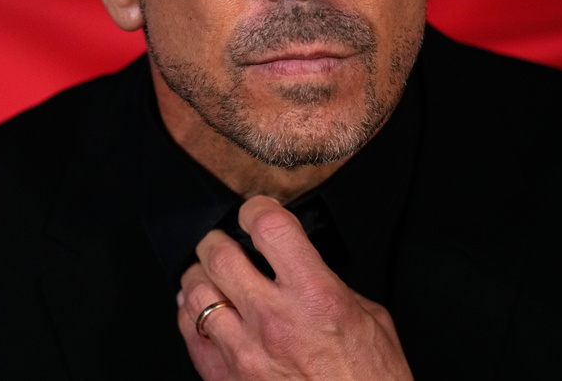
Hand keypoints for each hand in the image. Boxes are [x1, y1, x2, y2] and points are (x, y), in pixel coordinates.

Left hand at [177, 196, 412, 379]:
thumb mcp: (372, 320)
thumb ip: (333, 286)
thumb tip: (307, 268)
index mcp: (316, 297)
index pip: (269, 227)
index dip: (257, 208)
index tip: (258, 211)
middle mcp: (275, 320)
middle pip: (219, 254)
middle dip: (218, 239)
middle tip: (226, 240)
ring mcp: (246, 354)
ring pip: (194, 293)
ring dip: (200, 277)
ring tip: (211, 275)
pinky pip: (189, 335)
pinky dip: (189, 315)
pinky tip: (207, 310)